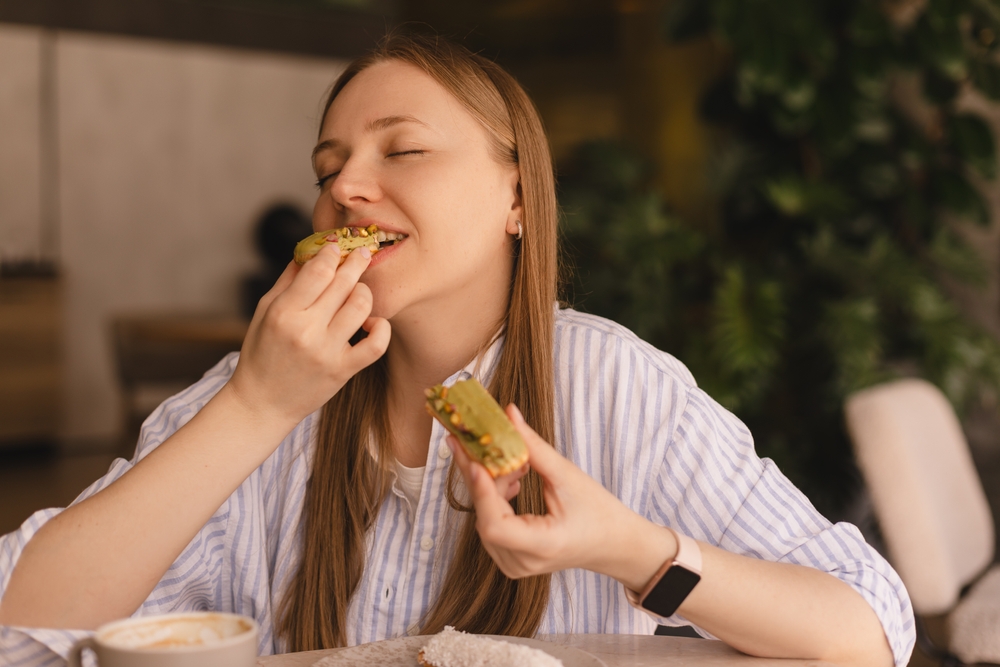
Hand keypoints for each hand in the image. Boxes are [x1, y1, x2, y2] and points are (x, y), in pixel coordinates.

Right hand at [228, 245, 390, 424]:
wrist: (262, 403)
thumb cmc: (261, 354)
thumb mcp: (264, 312)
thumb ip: (287, 281)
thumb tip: (309, 252)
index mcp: (283, 312)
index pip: (318, 270)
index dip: (331, 253)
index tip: (336, 246)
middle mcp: (306, 330)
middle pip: (343, 283)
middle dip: (355, 261)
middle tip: (361, 253)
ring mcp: (327, 351)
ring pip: (361, 306)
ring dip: (363, 292)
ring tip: (358, 292)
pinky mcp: (343, 370)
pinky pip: (376, 344)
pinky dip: (381, 328)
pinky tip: (372, 322)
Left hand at [449, 404, 672, 587]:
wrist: (613, 543)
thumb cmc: (597, 512)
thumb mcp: (567, 476)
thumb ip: (533, 447)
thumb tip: (508, 414)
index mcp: (542, 545)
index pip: (495, 525)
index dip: (481, 492)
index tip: (475, 460)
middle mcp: (522, 562)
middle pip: (485, 518)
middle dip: (480, 477)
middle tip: (470, 441)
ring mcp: (514, 565)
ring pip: (485, 518)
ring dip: (491, 485)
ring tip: (515, 463)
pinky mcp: (510, 558)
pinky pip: (492, 523)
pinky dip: (496, 497)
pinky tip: (513, 478)